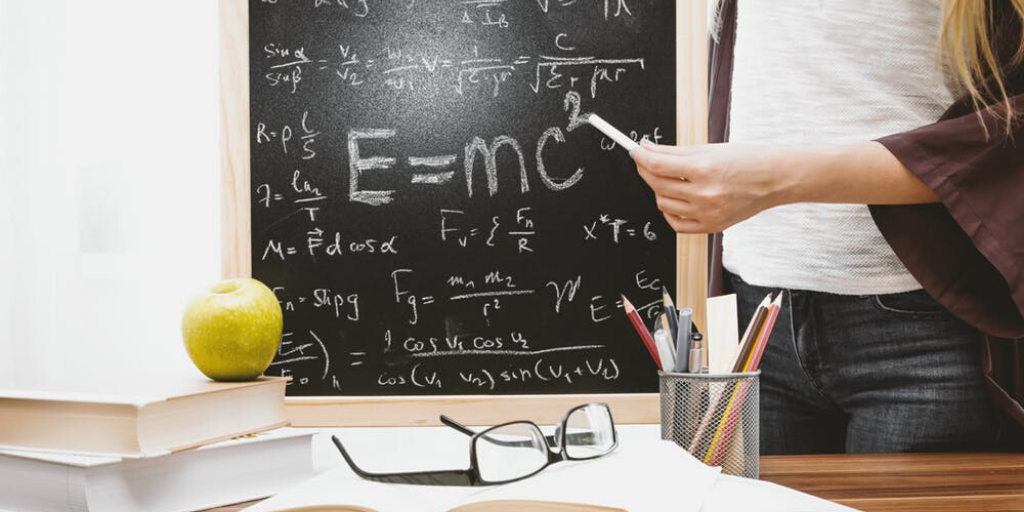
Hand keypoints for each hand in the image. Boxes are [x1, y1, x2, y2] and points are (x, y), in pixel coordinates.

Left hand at [632, 142, 792, 232]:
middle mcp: (704, 194)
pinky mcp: (711, 226)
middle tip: (645, 161)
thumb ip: (675, 152)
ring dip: (658, 190)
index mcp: (704, 169)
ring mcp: (707, 213)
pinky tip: (674, 200)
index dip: (640, 156)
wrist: (775, 179)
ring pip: (663, 204)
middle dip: (646, 170)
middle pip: (657, 185)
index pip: (657, 165)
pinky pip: (677, 224)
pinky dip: (669, 212)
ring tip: (667, 178)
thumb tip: (648, 150)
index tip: (635, 151)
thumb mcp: (710, 149)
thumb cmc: (747, 159)